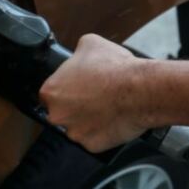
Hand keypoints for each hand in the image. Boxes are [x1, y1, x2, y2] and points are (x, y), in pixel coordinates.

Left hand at [39, 34, 149, 151]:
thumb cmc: (115, 68)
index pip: (49, 93)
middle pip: (60, 112)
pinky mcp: (90, 145)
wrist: (139, 90)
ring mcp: (73, 132)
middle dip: (73, 106)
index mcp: (51, 91)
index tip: (76, 88)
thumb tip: (76, 55)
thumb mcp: (89, 43)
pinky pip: (93, 139)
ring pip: (76, 127)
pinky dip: (101, 131)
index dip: (64, 89)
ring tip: (104, 108)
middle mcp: (56, 114)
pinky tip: (111, 119)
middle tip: (92, 98)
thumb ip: (76, 52)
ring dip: (86, 120)